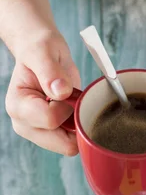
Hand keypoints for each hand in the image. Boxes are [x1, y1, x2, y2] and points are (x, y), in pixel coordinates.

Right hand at [5, 30, 80, 154]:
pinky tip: (72, 110)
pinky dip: (78, 128)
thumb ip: (50, 70)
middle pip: (61, 143)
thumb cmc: (40, 48)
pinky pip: (72, 142)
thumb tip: (60, 91)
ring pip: (69, 146)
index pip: (51, 120)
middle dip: (74, 122)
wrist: (41, 52)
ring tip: (69, 103)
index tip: (66, 90)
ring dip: (77, 125)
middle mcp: (24, 124)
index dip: (67, 106)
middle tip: (70, 98)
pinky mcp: (50, 136)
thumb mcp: (44, 51)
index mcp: (18, 106)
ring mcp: (37, 133)